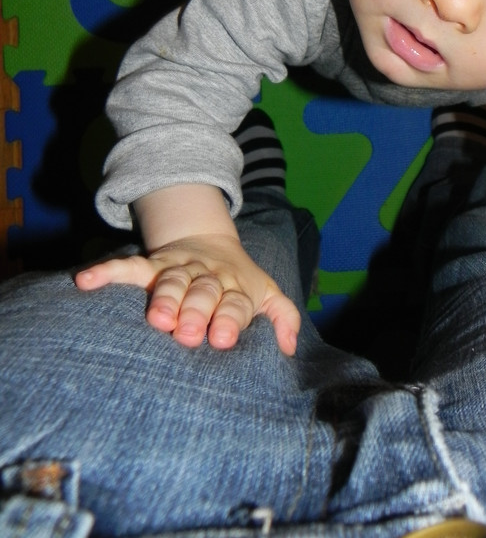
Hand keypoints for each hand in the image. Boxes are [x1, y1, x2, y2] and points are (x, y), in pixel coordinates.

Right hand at [76, 233, 300, 353]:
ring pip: (172, 281)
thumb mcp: (268, 295)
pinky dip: (108, 272)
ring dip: (164, 297)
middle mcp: (209, 277)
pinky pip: (130, 267)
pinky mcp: (155, 264)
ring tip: (157, 317)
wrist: (212, 243)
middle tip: (187, 332)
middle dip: (195, 310)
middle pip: (202, 292)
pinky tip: (87, 282)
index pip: (235, 304)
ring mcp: (181, 269)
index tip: (222, 338)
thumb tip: (289, 349)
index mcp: (237, 289)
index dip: (229, 319)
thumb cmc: (239, 286)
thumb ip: (283, 318)